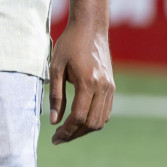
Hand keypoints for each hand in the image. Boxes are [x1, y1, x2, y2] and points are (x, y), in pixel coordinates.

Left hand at [49, 20, 114, 143]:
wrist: (90, 28)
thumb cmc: (69, 44)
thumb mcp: (55, 66)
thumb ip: (55, 94)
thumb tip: (53, 120)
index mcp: (87, 82)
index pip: (78, 117)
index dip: (66, 131)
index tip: (54, 138)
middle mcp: (103, 88)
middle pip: (91, 123)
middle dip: (75, 134)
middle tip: (59, 137)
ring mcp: (110, 88)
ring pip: (101, 121)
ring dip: (85, 130)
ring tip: (68, 131)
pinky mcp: (112, 87)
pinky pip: (106, 112)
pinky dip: (93, 120)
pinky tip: (79, 120)